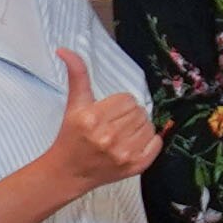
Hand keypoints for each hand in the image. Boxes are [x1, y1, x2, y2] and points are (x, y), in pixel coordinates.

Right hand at [41, 49, 157, 187]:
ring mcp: (123, 154)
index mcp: (92, 119)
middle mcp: (107, 137)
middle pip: (140, 112)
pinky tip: (132, 144)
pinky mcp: (135, 166)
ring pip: (149, 126)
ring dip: (139, 127)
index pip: (128, 99)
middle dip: (129, 115)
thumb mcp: (74, 105)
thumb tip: (65, 50)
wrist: (68, 171)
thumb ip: (77, 76)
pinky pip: (157, 143)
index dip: (119, 104)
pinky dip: (150, 142)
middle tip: (114, 124)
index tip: (107, 113)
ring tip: (121, 134)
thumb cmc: (71, 136)